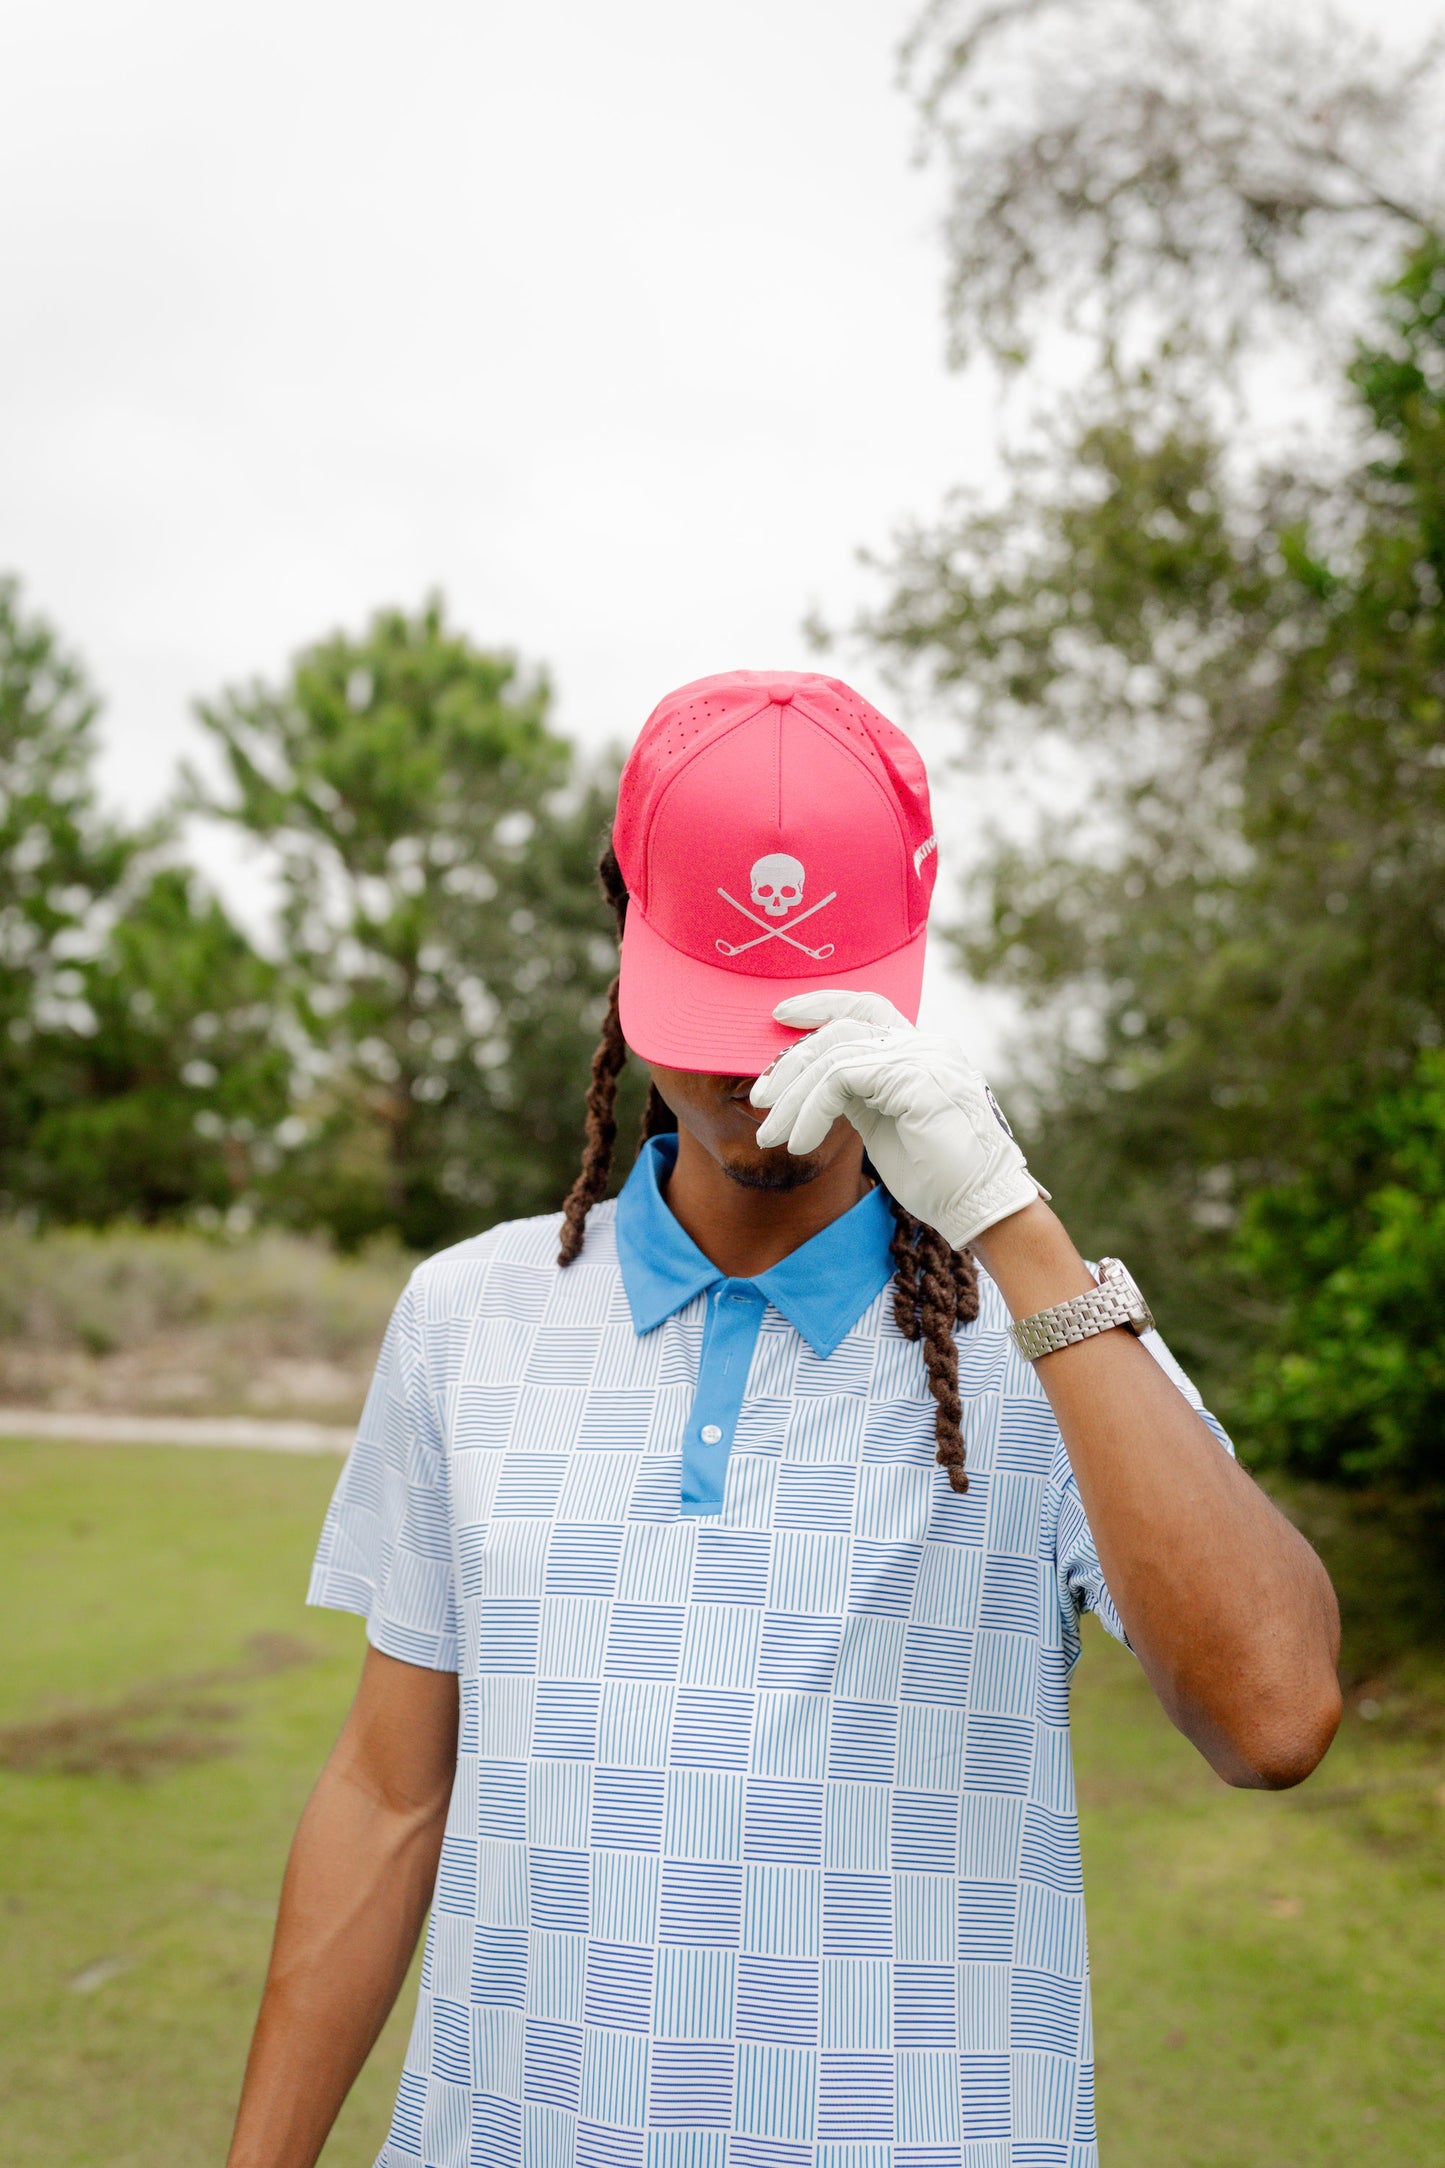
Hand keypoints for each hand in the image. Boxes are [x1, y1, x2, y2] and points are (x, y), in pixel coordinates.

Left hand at [750, 989, 1042, 1248]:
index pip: (866, 1006)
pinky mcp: (914, 1078)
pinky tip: (800, 1143)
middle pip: (840, 1028)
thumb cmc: (937, 1177)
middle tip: (760, 1101)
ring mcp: (923, 1057)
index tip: (781, 1015)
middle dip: (791, 1063)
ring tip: (772, 1136)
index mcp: (921, 1050)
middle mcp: (925, 1044)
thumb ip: (858, 1094)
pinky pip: (840, 1079)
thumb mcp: (886, 1124)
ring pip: (834, 1055)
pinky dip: (811, 1111)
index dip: (821, 1003)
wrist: (980, 1207)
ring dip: (793, 1098)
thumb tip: (812, 1084)